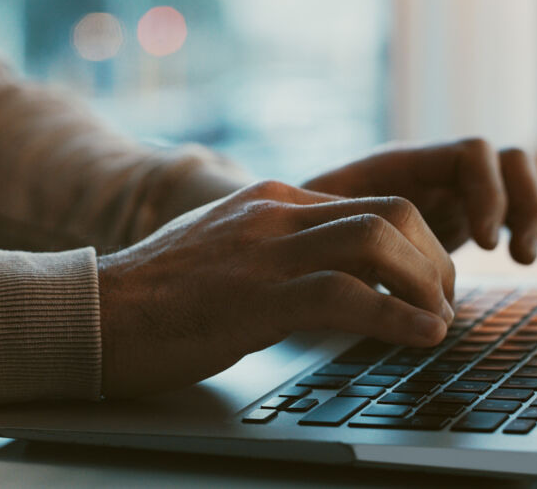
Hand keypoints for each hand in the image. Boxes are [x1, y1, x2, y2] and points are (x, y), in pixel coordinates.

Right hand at [98, 180, 455, 396]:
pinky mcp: (255, 297)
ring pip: (378, 242)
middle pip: (391, 211)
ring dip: (426, 284)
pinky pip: (348, 295)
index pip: (372, 202)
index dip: (418, 243)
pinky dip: (397, 317)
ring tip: (439, 321)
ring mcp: (264, 252)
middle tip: (443, 302)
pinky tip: (421, 337)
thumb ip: (276, 248)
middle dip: (434, 259)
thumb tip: (329, 273)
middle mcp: (275, 214)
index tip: (430, 282)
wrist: (93, 313)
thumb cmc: (157, 296)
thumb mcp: (226, 251)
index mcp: (272, 200)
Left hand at [302, 138, 536, 263]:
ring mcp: (447, 191)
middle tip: (509, 253)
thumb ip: (343, 228)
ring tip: (522, 257)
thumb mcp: (316, 225)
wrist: (289, 233)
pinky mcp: (455, 217)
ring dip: (530, 212)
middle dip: (520, 202)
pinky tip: (516, 259)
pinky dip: (520, 227)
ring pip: (513, 179)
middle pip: (504, 160)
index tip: (485, 243)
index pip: (469, 154)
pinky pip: (507, 208)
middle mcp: (431, 170)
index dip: (487, 193)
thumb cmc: (296, 227)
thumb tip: (360, 251)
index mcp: (400, 164)